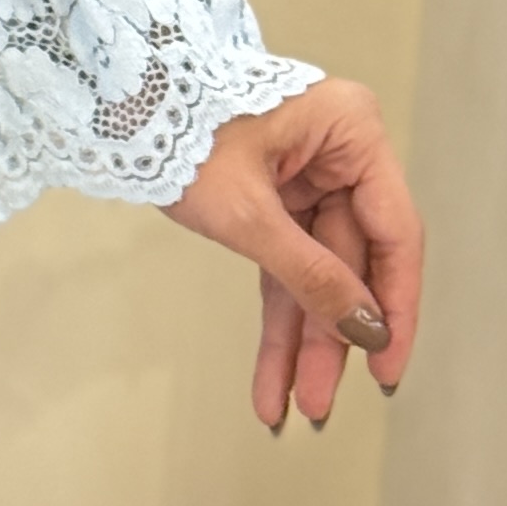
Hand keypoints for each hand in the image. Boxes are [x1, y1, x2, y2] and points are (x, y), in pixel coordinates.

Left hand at [161, 79, 420, 431]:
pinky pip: (281, 268)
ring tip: (295, 405)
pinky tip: (274, 375)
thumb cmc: (175, 128)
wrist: (112, 100)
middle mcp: (338, 153)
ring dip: (300, 340)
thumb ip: (309, 273)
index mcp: (351, 132)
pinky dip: (276, 317)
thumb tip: (363, 328)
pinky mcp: (271, 199)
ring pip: (313, 275)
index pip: (394, 235)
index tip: (387, 368)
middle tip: (323, 403)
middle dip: (329, 338)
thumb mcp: (245, 211)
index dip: (394, 308)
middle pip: (349, 264)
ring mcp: (305, 177)